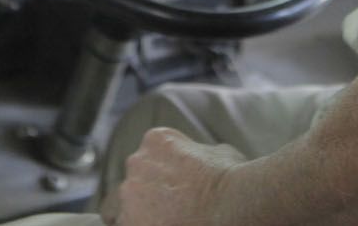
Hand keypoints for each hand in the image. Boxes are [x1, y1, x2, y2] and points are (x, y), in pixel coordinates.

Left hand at [101, 129, 246, 225]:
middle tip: (172, 212)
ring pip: (125, 210)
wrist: (231, 204)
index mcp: (156, 140)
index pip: (149, 158)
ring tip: (167, 223)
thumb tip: (202, 160)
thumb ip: (199, 153)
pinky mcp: (129, 222)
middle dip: (149, 197)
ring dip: (142, 217)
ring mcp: (129, 194)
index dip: (162, 177)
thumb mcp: (219, 152)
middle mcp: (136, 162)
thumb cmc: (231, 178)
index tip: (176, 190)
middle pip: (135, 184)